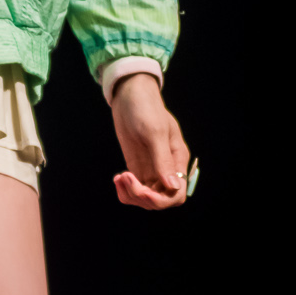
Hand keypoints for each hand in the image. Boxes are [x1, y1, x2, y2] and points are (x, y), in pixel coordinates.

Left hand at [109, 74, 192, 210]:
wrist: (129, 95)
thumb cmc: (146, 108)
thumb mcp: (154, 132)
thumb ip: (163, 160)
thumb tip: (174, 187)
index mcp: (177, 160)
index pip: (177, 194)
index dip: (161, 199)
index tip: (143, 190)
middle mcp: (166, 167)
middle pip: (160, 200)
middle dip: (142, 197)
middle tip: (125, 178)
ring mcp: (151, 168)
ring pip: (145, 197)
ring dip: (131, 194)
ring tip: (119, 178)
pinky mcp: (137, 166)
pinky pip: (134, 188)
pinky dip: (125, 189)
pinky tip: (118, 178)